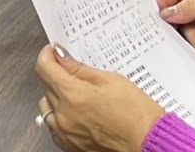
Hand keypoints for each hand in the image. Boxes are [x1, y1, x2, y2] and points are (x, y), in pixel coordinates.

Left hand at [34, 45, 164, 151]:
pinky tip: (75, 111)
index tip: (53, 51)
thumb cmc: (137, 115)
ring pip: (47, 107)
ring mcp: (65, 133)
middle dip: (54, 74)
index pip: (45, 68)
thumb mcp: (111, 80)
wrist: (149, 143)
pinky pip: (54, 126)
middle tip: (69, 68)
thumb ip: (80, 69)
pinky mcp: (71, 145)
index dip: (47, 55)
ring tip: (74, 92)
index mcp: (73, 96)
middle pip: (45, 86)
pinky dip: (60, 115)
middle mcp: (64, 116)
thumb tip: (62, 57)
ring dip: (54, 96)